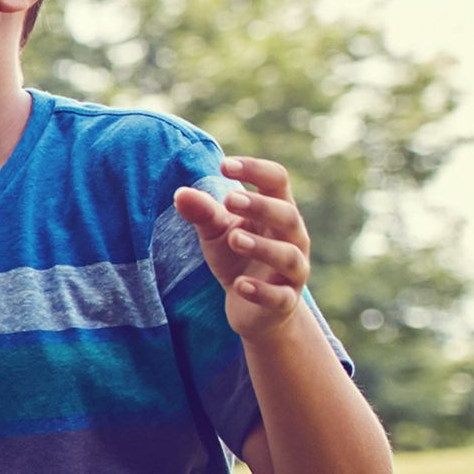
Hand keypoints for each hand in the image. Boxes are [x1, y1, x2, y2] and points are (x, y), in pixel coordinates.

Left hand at [173, 154, 319, 337]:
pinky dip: (261, 291)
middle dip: (261, 207)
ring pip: (289, 256)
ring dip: (262, 246)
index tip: (224, 165)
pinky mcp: (285, 301)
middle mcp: (293, 238)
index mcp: (277, 212)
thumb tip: (180, 193)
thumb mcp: (216, 232)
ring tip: (233, 239)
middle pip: (288, 215)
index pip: (277, 181)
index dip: (255, 170)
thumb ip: (203, 213)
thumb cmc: (236, 257)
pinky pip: (280, 296)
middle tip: (230, 200)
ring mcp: (293, 271)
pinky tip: (240, 285)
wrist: (253, 307)